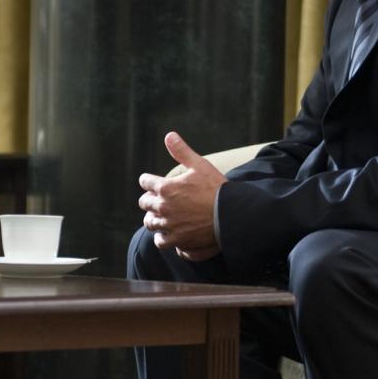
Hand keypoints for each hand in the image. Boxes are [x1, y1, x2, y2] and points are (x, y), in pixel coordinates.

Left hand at [137, 132, 225, 259]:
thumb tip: (169, 136)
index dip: (149, 180)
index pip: (146, 182)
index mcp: (165, 188)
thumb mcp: (200, 165)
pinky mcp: (178, 242)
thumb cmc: (217, 189)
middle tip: (156, 200)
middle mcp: (163, 209)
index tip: (151, 182)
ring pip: (151, 224)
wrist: (232, 215)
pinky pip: (163, 242)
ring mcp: (170, 227)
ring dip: (154, 220)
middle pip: (145, 204)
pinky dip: (165, 238)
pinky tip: (170, 234)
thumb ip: (182, 151)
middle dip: (149, 200)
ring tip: (160, 218)